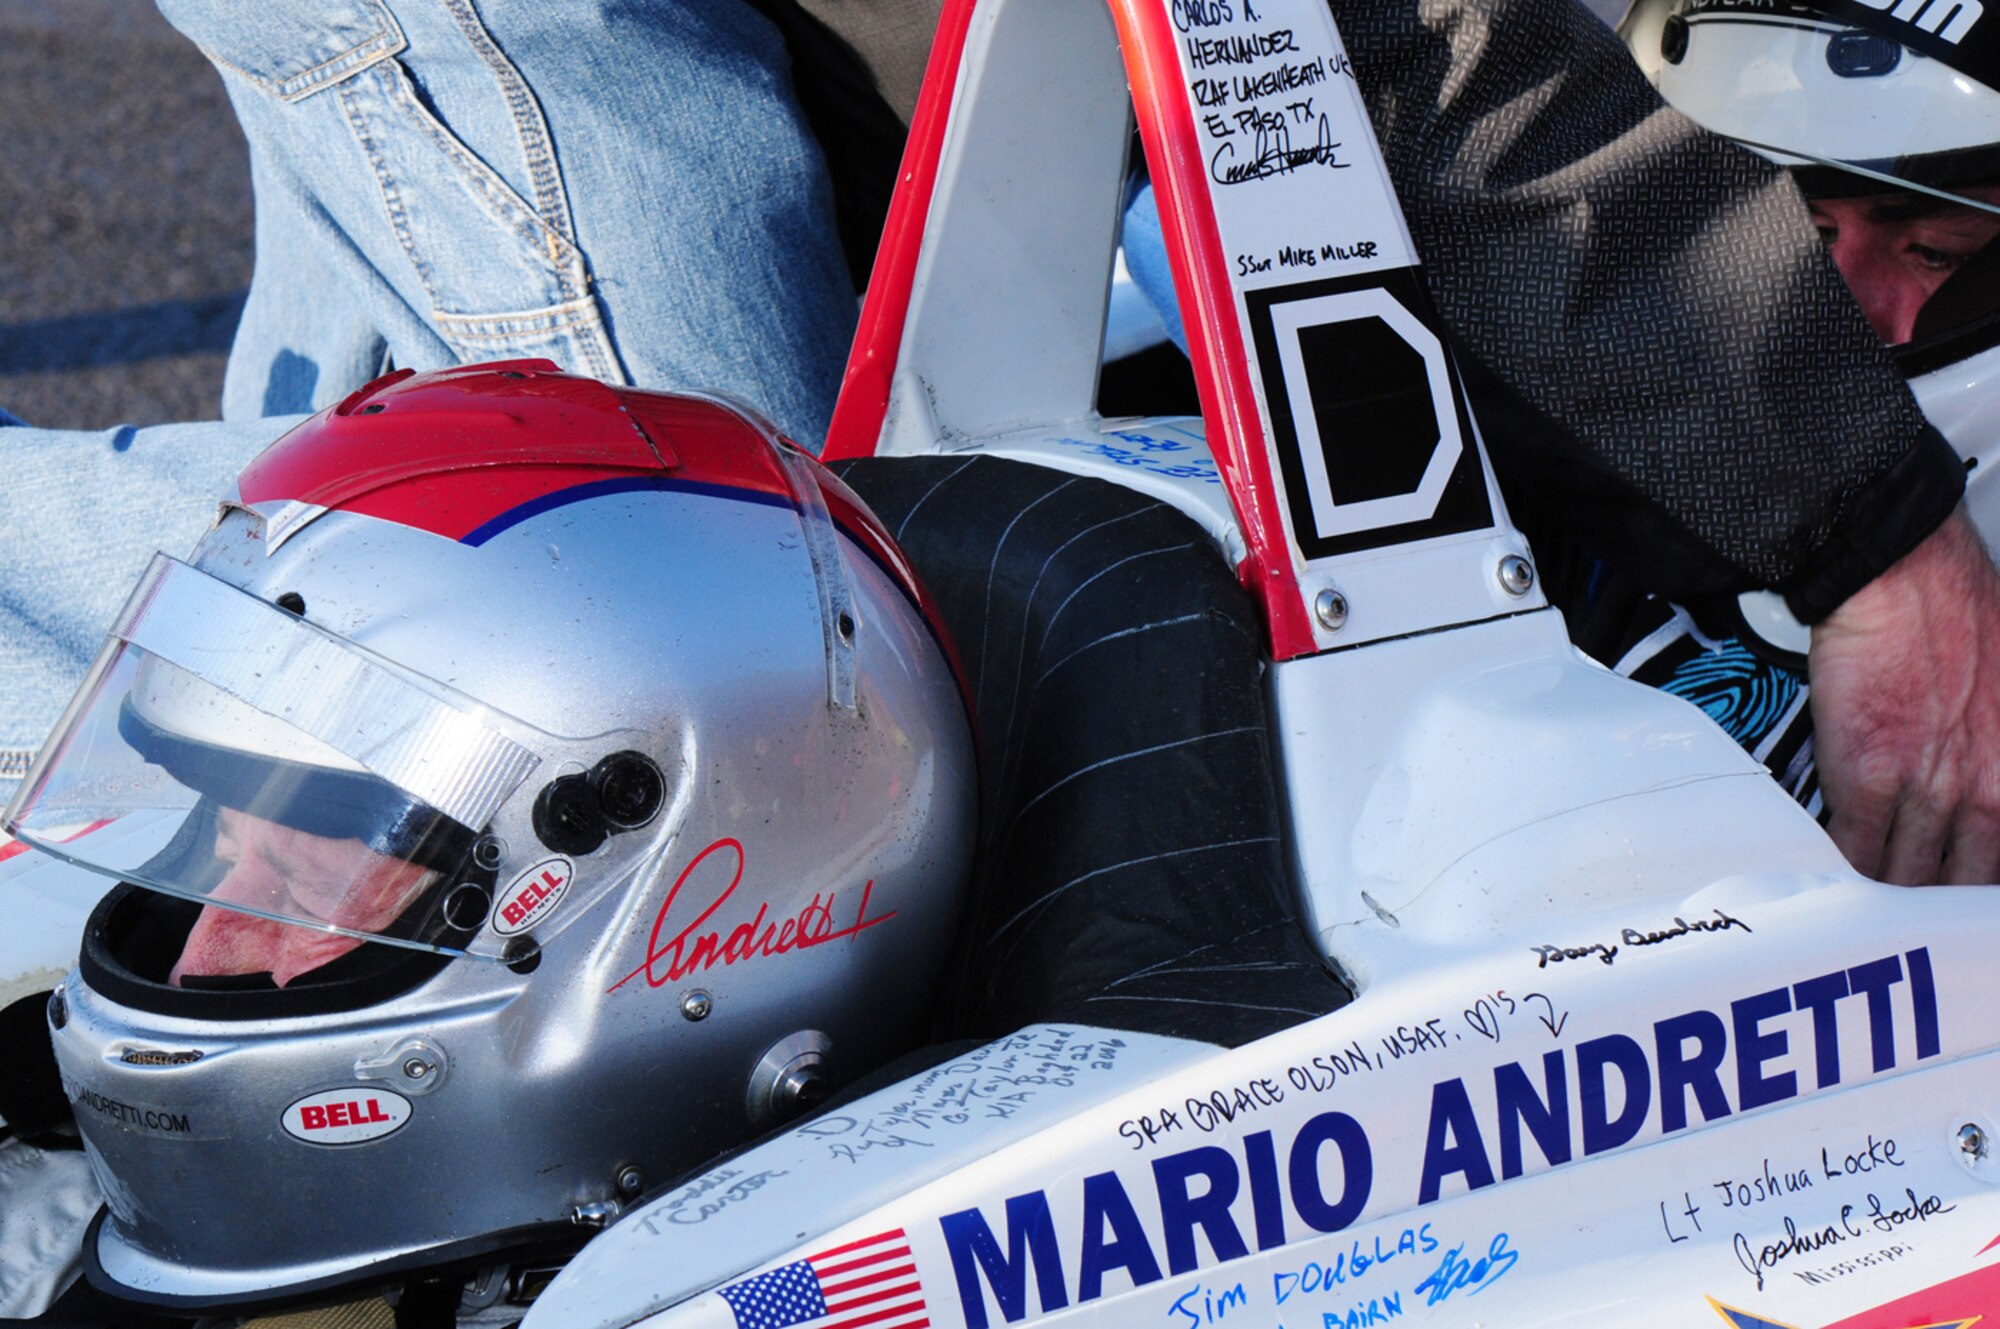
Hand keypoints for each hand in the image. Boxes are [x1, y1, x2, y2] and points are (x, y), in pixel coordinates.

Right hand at [1810, 507, 1999, 883]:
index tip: (1958, 896)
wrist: (1906, 576)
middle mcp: (1992, 791)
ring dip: (1885, 898)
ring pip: (1910, 879)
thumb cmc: (1960, 613)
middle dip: (1935, 904)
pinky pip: (1855, 852)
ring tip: (1864, 911)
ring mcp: (1932, 791)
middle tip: (1910, 917)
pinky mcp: (1869, 779)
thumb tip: (1977, 778)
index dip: (1977, 890)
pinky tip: (1831, 879)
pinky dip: (1842, 871)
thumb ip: (1999, 749)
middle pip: (1963, 882)